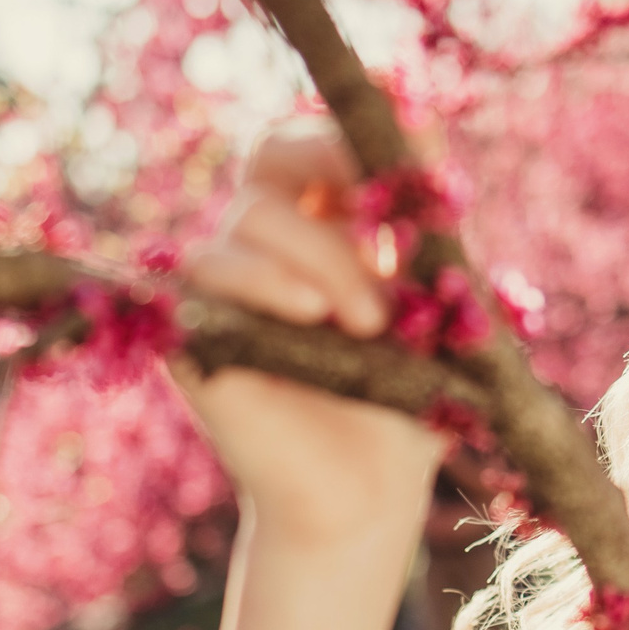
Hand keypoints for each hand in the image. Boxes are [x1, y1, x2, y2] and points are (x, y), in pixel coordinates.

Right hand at [170, 116, 445, 546]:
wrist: (365, 498)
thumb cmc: (409, 404)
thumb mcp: (437, 305)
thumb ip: (429, 226)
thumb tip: (425, 131)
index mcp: (323, 222)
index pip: (313, 139)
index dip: (347, 134)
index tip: (402, 169)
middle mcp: (264, 242)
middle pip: (271, 155)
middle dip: (331, 173)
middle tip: (387, 231)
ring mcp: (223, 284)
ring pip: (251, 216)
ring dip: (324, 257)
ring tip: (370, 322)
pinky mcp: (191, 328)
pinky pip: (209, 268)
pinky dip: (267, 281)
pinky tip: (312, 314)